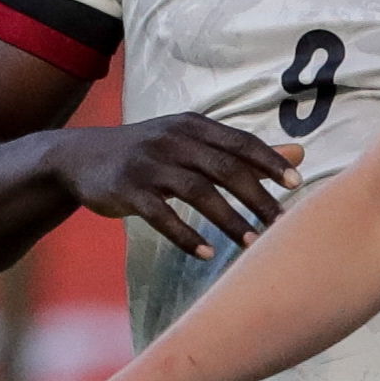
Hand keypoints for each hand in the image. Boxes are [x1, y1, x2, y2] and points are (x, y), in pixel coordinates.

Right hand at [48, 114, 301, 261]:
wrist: (80, 158)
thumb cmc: (149, 153)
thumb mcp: (192, 143)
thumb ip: (243, 152)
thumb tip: (299, 153)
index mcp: (192, 126)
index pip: (240, 141)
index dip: (269, 162)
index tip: (296, 185)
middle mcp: (172, 140)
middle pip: (224, 168)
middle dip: (257, 197)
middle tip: (282, 224)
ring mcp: (148, 165)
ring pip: (198, 192)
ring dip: (229, 220)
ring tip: (253, 245)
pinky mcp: (128, 191)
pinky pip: (162, 215)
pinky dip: (186, 235)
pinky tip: (206, 254)